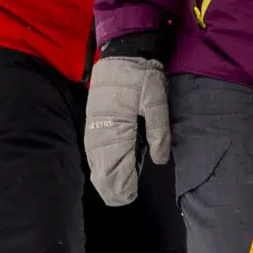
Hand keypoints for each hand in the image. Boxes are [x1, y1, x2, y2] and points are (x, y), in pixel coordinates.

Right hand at [84, 54, 169, 207]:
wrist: (122, 53)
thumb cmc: (142, 77)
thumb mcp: (157, 102)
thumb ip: (159, 132)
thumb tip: (159, 160)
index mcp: (117, 129)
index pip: (116, 166)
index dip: (122, 185)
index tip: (128, 197)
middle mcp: (101, 131)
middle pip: (102, 167)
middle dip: (111, 185)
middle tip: (122, 199)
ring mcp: (94, 125)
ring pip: (95, 158)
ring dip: (103, 175)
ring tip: (113, 192)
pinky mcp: (93, 119)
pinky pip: (92, 147)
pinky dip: (99, 161)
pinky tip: (104, 169)